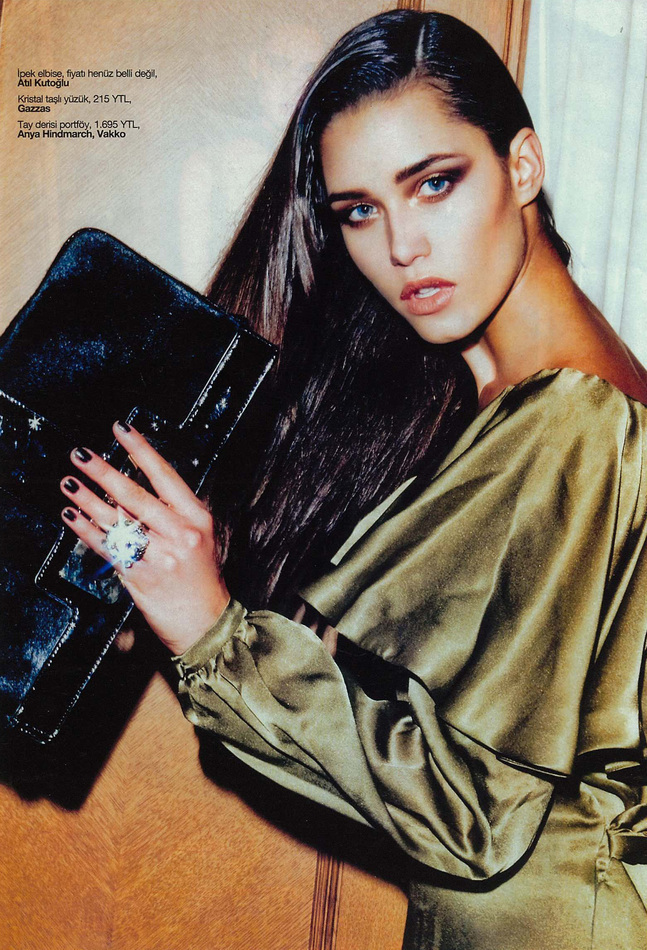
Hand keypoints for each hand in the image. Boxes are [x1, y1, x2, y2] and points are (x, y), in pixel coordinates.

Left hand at [60, 422, 229, 654]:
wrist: (206, 624)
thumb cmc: (201, 579)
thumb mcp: (200, 537)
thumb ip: (173, 513)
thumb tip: (130, 487)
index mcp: (196, 518)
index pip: (165, 476)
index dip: (141, 450)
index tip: (122, 430)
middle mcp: (180, 535)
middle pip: (135, 496)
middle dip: (104, 472)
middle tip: (82, 455)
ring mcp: (160, 557)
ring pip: (117, 521)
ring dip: (88, 500)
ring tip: (69, 483)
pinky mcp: (140, 578)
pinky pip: (108, 548)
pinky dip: (86, 531)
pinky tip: (73, 516)